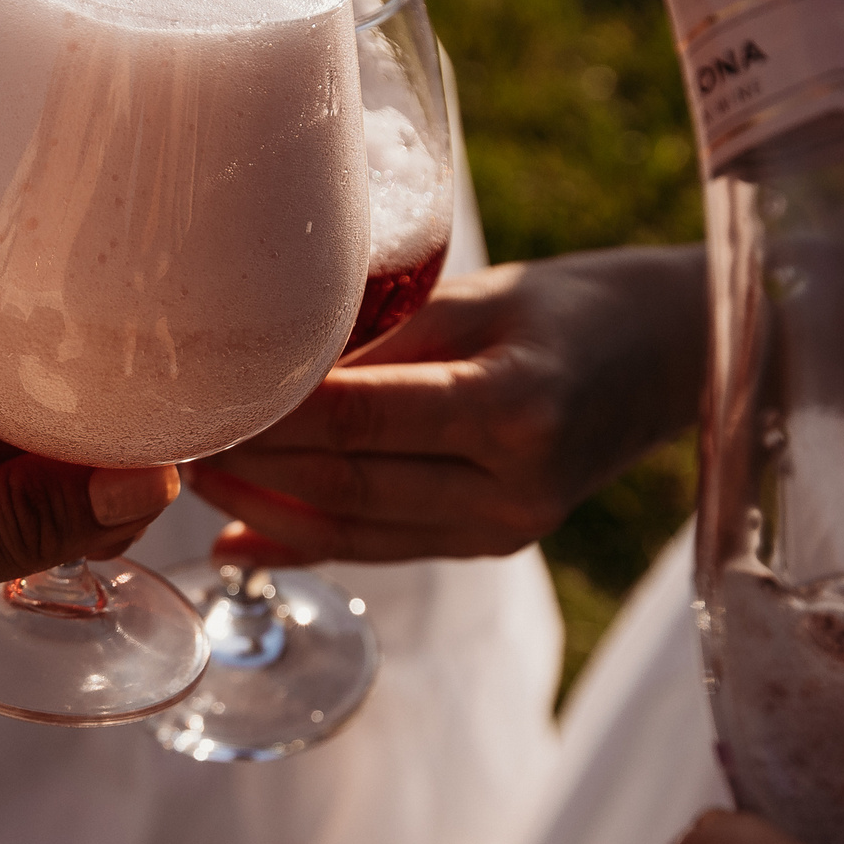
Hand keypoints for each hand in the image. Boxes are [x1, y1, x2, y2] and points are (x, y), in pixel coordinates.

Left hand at [187, 245, 705, 563]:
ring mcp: (504, 527)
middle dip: (248, 466)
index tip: (197, 392)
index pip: (359, 417)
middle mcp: (511, 484)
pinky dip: (304, 542)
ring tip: (192, 477)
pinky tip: (237, 537)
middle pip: (346, 484)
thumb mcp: (481, 296)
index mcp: (513, 407)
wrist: (672, 358)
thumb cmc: (573, 304)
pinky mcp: (492, 543)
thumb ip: (382, 336)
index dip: (269, 414)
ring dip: (263, 511)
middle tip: (170, 434)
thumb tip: (267, 359)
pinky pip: (381, 547)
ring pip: (355, 531)